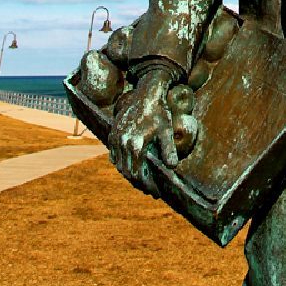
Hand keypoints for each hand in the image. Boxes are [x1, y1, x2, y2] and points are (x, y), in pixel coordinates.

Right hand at [108, 68, 177, 195]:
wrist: (146, 93)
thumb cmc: (159, 112)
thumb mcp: (166, 131)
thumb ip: (168, 150)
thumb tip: (172, 168)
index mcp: (136, 145)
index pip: (138, 175)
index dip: (147, 186)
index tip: (156, 192)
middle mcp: (122, 144)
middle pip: (128, 173)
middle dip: (139, 183)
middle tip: (151, 190)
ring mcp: (115, 139)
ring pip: (120, 165)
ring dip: (130, 174)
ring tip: (144, 180)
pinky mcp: (113, 134)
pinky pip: (114, 154)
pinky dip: (122, 163)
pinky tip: (133, 165)